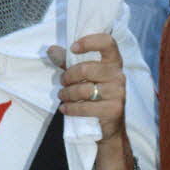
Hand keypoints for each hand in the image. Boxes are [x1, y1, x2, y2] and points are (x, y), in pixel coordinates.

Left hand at [48, 33, 132, 169]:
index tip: (73, 48)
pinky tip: (65, 109)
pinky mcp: (113, 109)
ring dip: (67, 94)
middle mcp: (118, 75)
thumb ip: (68, 62)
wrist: (108, 127)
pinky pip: (85, 107)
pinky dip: (70, 108)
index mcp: (113, 62)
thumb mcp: (82, 76)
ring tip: (62, 96)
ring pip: (83, 89)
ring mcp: (118, 93)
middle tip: (63, 82)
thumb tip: (51, 49)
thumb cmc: (94, 96)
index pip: (107, 42)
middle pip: (87, 68)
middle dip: (68, 76)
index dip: (89, 42)